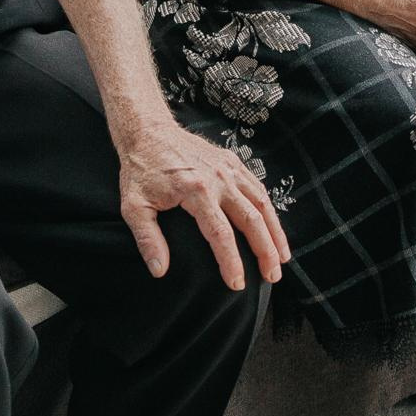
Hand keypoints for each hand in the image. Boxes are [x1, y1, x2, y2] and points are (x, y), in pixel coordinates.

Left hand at [115, 120, 287, 291]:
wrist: (148, 131)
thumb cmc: (140, 169)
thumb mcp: (134, 205)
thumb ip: (148, 239)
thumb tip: (160, 270)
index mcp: (196, 191)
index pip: (221, 234)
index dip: (231, 261)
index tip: (237, 284)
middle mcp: (219, 178)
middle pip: (251, 219)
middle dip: (265, 251)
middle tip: (271, 277)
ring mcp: (228, 168)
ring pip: (261, 203)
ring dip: (275, 232)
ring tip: (282, 257)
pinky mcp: (231, 162)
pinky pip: (256, 187)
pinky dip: (269, 209)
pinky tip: (272, 227)